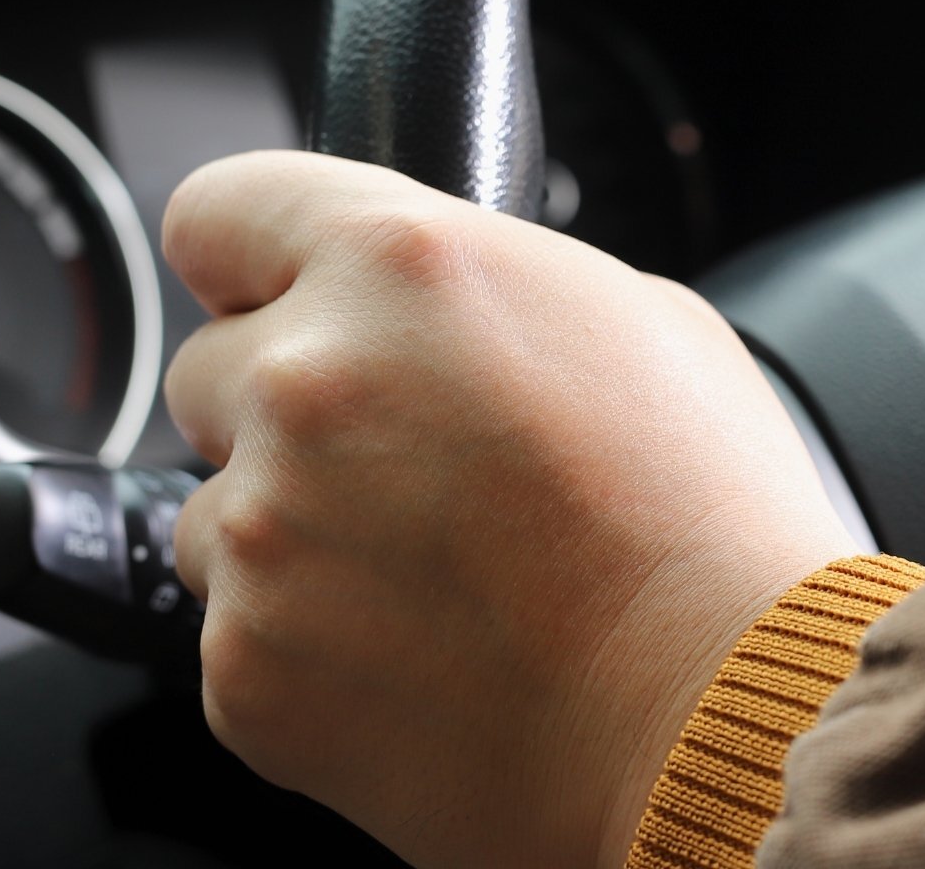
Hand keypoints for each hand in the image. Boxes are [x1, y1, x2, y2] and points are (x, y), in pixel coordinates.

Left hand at [160, 150, 854, 868]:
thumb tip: (443, 306)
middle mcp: (308, 383)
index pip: (219, 213)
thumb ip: (490, 286)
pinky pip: (241, 634)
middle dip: (285, 411)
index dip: (250, 262)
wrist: (715, 712)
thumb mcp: (636, 319)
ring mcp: (262, 534)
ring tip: (434, 577)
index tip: (267, 296)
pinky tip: (427, 651)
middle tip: (405, 466)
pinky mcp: (245, 666)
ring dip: (294, 535)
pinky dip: (309, 647)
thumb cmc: (706, 521)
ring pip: (218, 513)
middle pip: (209, 372)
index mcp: (400, 266)